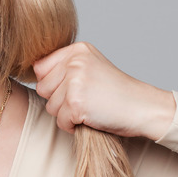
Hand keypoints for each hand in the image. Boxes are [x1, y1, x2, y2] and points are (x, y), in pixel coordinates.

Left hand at [33, 42, 174, 139]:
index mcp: (77, 50)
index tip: (71, 89)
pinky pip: (60, 121)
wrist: (144, 108)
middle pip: (42, 88)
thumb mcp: (91, 66)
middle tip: (85, 101)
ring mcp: (75, 81)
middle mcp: (74, 62)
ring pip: (50, 106)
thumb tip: (33, 71)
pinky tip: (91, 118)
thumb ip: (65, 66)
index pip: (41, 68)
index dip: (52, 84)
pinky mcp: (76, 103)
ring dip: (66, 114)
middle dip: (59, 100)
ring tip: (90, 108)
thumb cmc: (116, 92)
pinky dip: (73, 126)